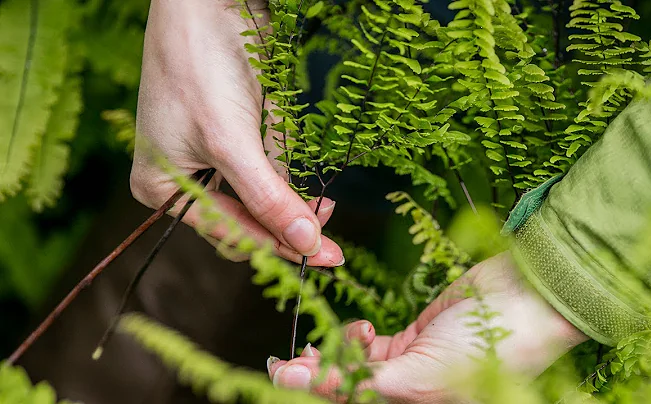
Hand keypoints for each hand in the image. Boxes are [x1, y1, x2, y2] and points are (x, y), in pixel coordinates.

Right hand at [131, 0, 343, 266]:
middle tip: (330, 227)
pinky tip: (303, 170)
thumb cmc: (200, 67)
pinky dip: (286, 168)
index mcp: (163, 190)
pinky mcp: (237, 134)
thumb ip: (267, 197)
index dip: (278, 247)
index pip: (231, 234)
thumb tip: (306, 244)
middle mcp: (185, 179)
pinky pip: (266, 165)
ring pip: (260, 195)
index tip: (325, 256)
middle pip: (246, 219)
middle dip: (286, 222)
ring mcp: (211, 156)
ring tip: (322, 198)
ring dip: (291, 197)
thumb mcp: (231, 142)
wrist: (205, 1)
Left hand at [268, 252, 588, 402]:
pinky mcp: (412, 336)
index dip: (313, 390)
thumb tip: (309, 381)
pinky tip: (364, 327)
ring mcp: (409, 365)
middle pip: (347, 386)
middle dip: (318, 372)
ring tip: (338, 336)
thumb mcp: (420, 376)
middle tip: (290, 357)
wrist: (523, 300)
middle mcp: (407, 392)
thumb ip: (363, 381)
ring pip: (356, 363)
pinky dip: (360, 335)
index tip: (282, 374)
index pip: (349, 402)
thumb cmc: (485, 348)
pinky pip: (372, 344)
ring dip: (339, 350)